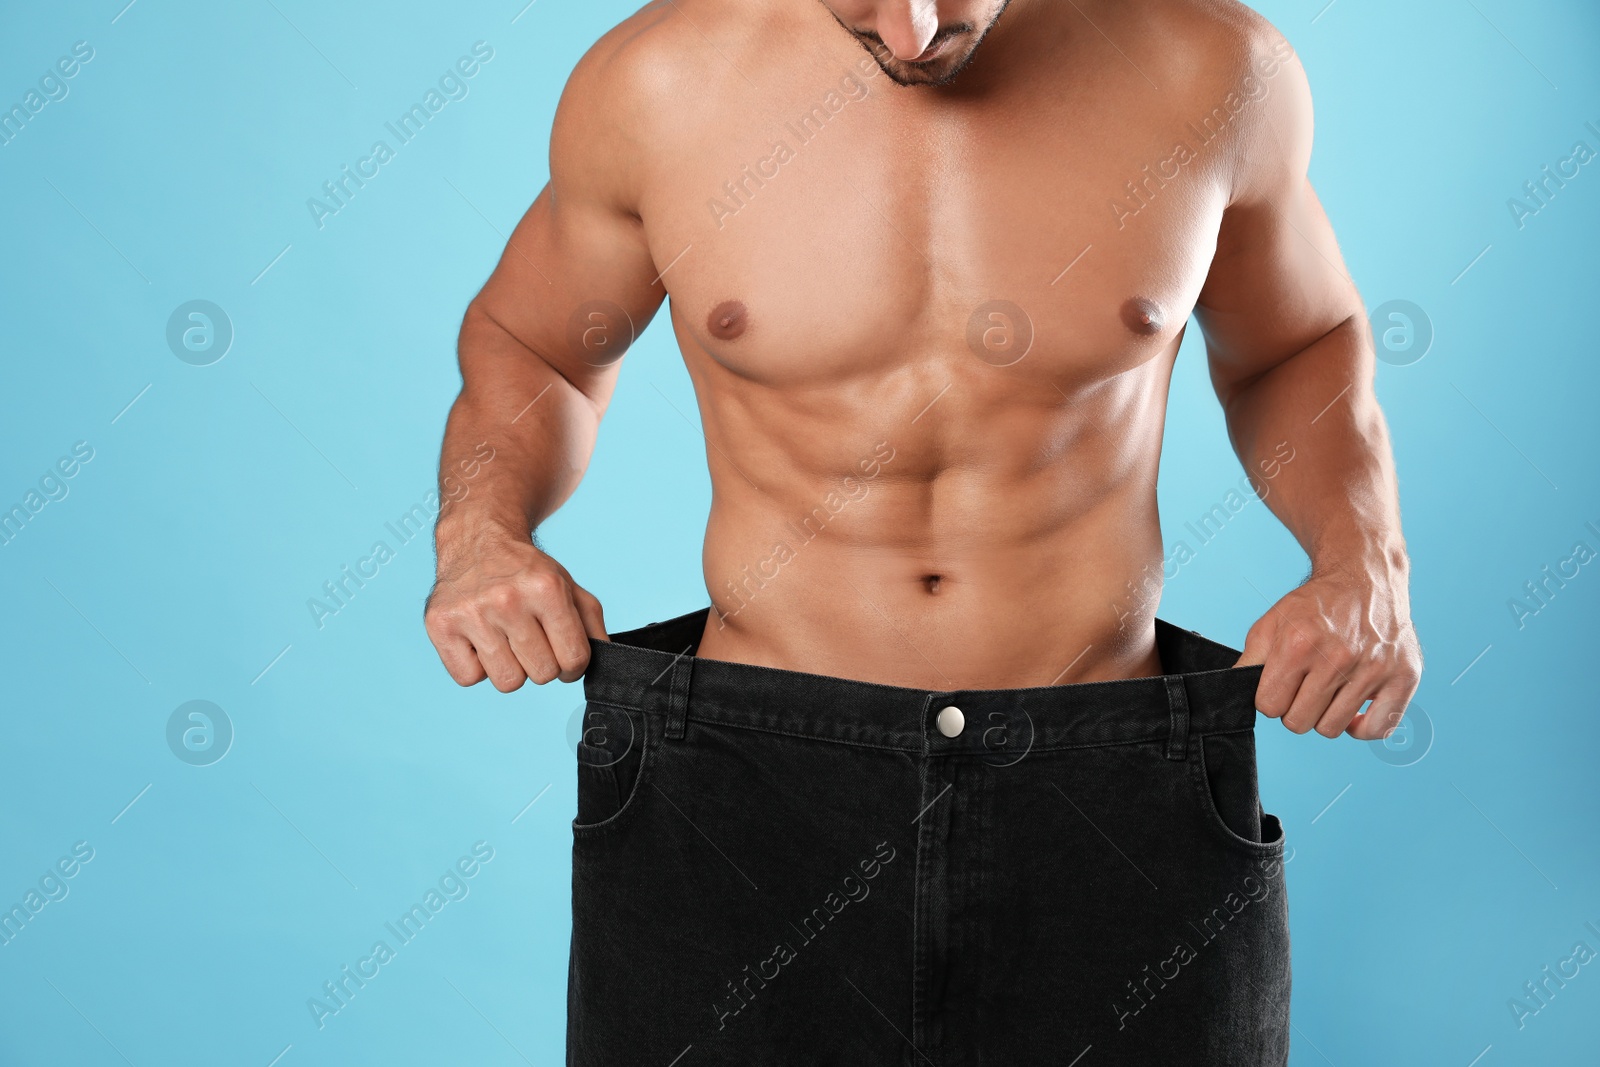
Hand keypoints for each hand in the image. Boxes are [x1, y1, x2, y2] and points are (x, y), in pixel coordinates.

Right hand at [424, 528, 607, 690]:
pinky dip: (477, 667)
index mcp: (546, 588)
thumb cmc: (526, 572)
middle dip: (542, 663)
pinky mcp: (440, 624)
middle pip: (542, 674)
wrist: (478, 540)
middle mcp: (507, 599)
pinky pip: (469, 679)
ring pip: (507, 682)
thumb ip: (592, 625)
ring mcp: (471, 612)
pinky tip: (479, 639)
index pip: (574, 659)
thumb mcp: (569, 587)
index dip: (573, 664)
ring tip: (504, 638)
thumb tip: (603, 662)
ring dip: (510, 667)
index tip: (563, 652)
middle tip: (530, 638)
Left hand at [1235, 567, 1421, 739]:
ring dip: (1324, 714)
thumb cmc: (1317, 604)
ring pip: (1332, 728)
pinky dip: (1361, 726)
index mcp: (1299, 644)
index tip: (1281, 682)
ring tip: (1328, 688)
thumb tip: (1233, 690)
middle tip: (1304, 685)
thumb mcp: (1273, 621)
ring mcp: (1374, 669)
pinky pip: (1377, 729)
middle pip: (1298, 722)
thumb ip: (1250, 659)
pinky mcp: (1404, 677)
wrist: (1365, 579)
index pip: (1269, 706)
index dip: (1270, 697)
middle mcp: (1338, 658)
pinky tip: (1352, 706)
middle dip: (1294, 707)